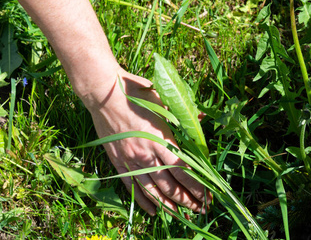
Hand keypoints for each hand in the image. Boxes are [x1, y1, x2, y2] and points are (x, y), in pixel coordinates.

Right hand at [86, 67, 210, 215]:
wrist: (104, 93)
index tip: (207, 197)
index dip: (196, 187)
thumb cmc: (135, 93)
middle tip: (200, 210)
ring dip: (169, 206)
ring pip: (152, 191)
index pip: (183, 171)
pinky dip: (143, 201)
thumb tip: (201, 117)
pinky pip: (132, 188)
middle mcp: (147, 154)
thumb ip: (182, 115)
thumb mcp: (162, 101)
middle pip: (170, 186)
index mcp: (161, 139)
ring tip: (182, 216)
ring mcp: (131, 160)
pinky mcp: (118, 162)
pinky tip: (153, 211)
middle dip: (187, 200)